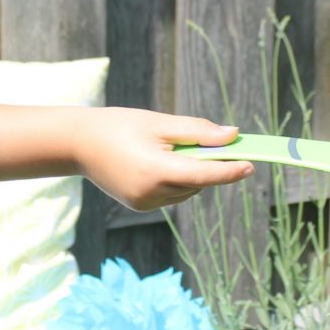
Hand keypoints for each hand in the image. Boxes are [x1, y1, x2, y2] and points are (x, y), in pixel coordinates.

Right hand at [74, 108, 253, 211]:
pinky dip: (178, 181)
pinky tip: (162, 162)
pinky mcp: (139, 206)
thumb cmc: (120, 126)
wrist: (78, 144)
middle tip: (215, 144)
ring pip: (187, 190)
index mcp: (155, 171)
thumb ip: (198, 131)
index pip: (204, 174)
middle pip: (198, 182)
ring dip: (193, 174)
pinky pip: (172, 195)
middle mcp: (150, 193)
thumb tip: (233, 135)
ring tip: (174, 150)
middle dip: (209, 165)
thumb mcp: (160, 122)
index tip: (251, 165)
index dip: (230, 171)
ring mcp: (144, 203)